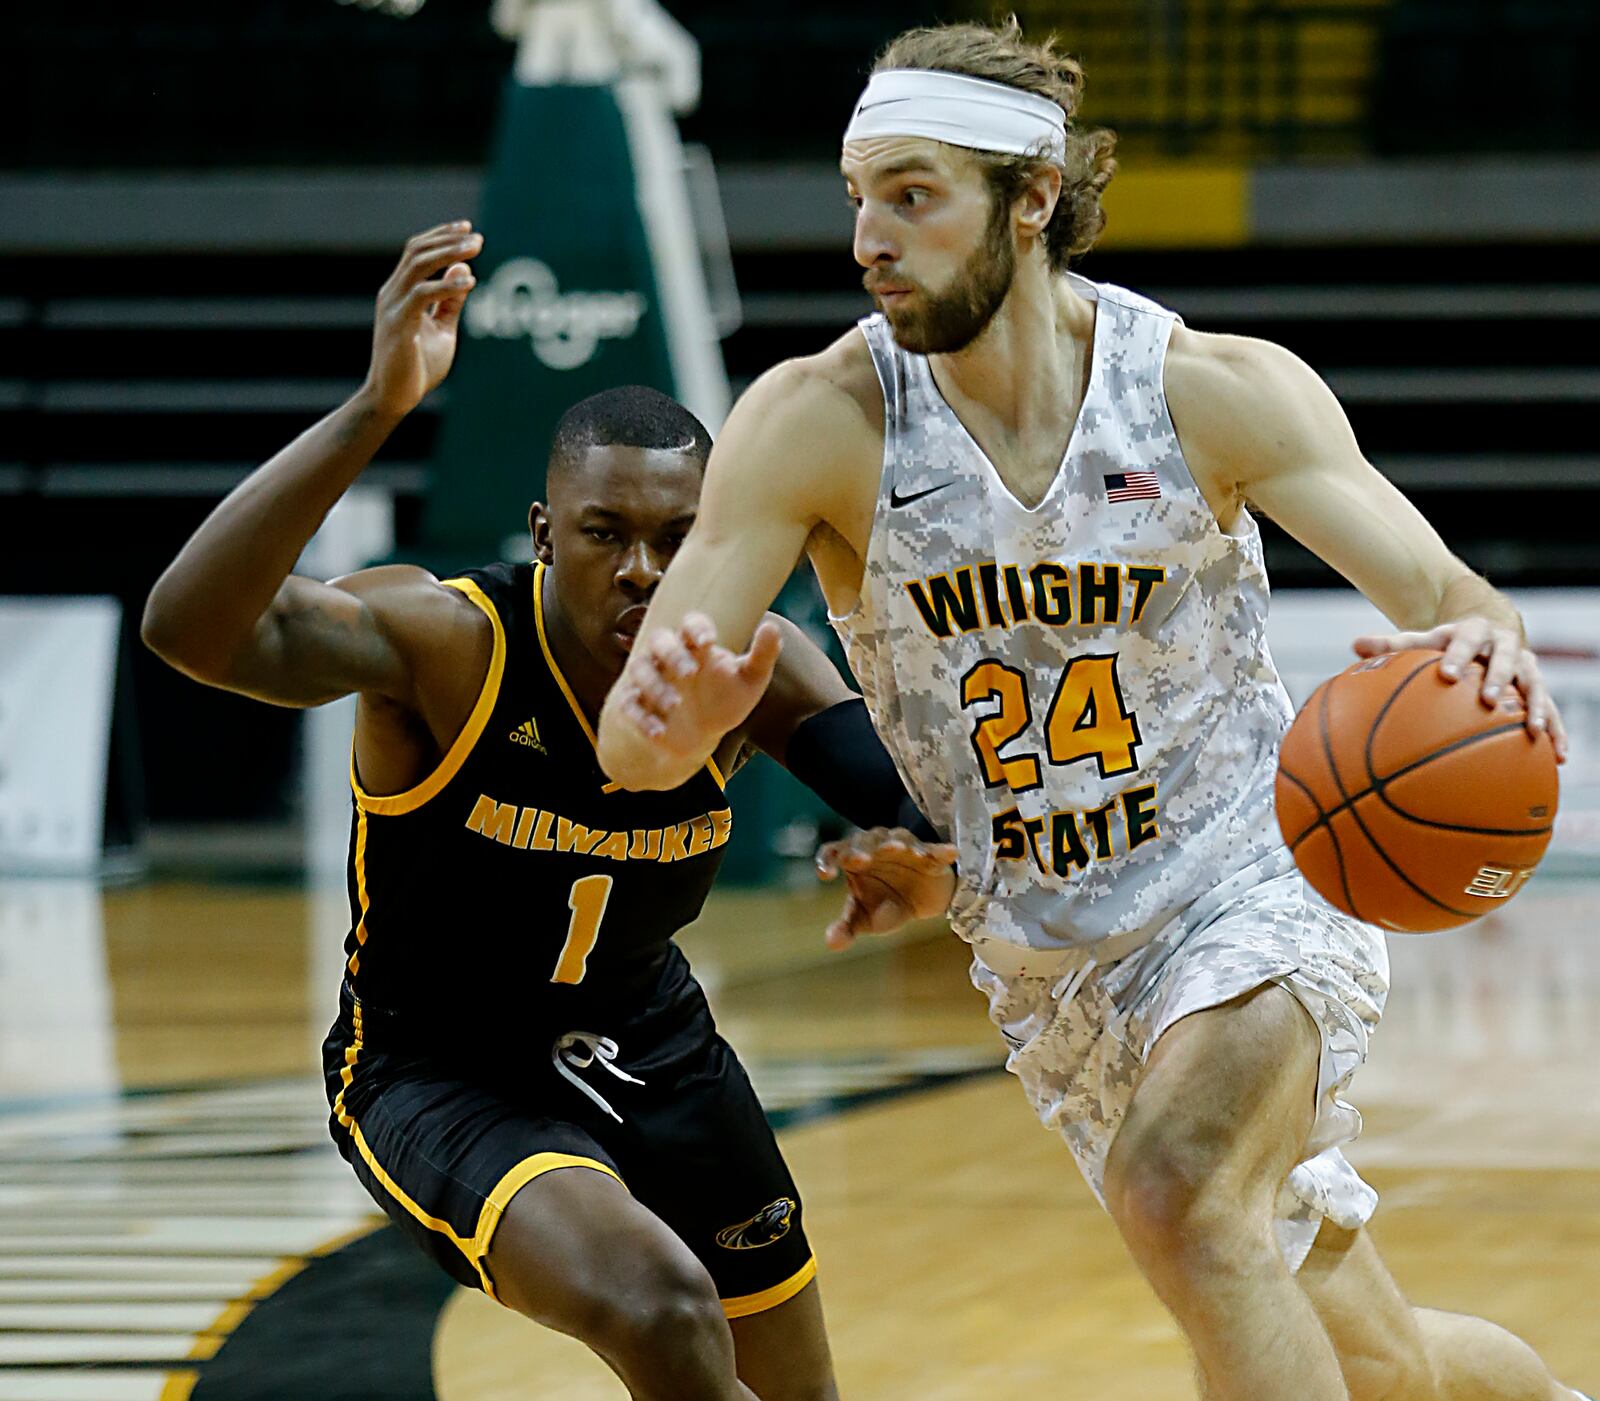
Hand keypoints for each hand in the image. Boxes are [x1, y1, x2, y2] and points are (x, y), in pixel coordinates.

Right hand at [362, 222, 481, 418]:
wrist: (394, 398)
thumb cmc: (417, 367)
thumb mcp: (442, 329)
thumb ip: (451, 301)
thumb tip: (463, 268)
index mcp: (400, 292)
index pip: (416, 251)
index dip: (441, 236)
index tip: (468, 229)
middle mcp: (392, 293)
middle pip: (417, 251)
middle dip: (448, 240)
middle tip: (477, 237)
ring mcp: (393, 308)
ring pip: (417, 266)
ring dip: (448, 254)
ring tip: (475, 250)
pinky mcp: (399, 325)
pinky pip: (422, 296)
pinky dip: (446, 286)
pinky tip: (469, 283)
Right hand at [613, 613, 782, 767]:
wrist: (703, 734)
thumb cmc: (726, 698)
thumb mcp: (750, 680)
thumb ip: (763, 654)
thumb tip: (771, 627)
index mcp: (696, 644)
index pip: (690, 623)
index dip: (696, 628)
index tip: (709, 641)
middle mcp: (669, 657)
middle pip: (659, 640)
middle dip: (672, 653)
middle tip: (690, 673)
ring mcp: (650, 680)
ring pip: (639, 669)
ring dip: (655, 685)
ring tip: (675, 705)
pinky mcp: (637, 705)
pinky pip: (629, 705)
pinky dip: (641, 718)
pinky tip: (659, 732)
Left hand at [815, 827, 958, 951]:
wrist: (922, 902)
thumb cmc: (885, 903)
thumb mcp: (865, 919)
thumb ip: (847, 928)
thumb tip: (832, 943)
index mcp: (853, 859)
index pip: (833, 852)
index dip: (827, 860)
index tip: (826, 875)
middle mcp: (875, 846)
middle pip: (865, 840)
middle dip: (862, 849)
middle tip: (860, 860)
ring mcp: (905, 847)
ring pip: (898, 838)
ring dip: (897, 843)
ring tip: (898, 849)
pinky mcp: (931, 856)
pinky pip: (936, 851)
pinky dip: (941, 851)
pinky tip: (950, 853)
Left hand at [1353, 618, 1567, 761]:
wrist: (1488, 634)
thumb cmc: (1447, 644)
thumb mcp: (1423, 640)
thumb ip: (1392, 645)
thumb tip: (1354, 645)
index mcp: (1474, 632)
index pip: (1465, 640)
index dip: (1458, 655)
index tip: (1446, 674)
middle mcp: (1506, 646)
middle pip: (1506, 659)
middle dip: (1499, 678)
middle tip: (1489, 699)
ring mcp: (1527, 667)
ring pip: (1536, 685)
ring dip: (1538, 706)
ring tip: (1534, 730)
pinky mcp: (1539, 688)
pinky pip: (1553, 711)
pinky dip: (1557, 731)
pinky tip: (1558, 756)